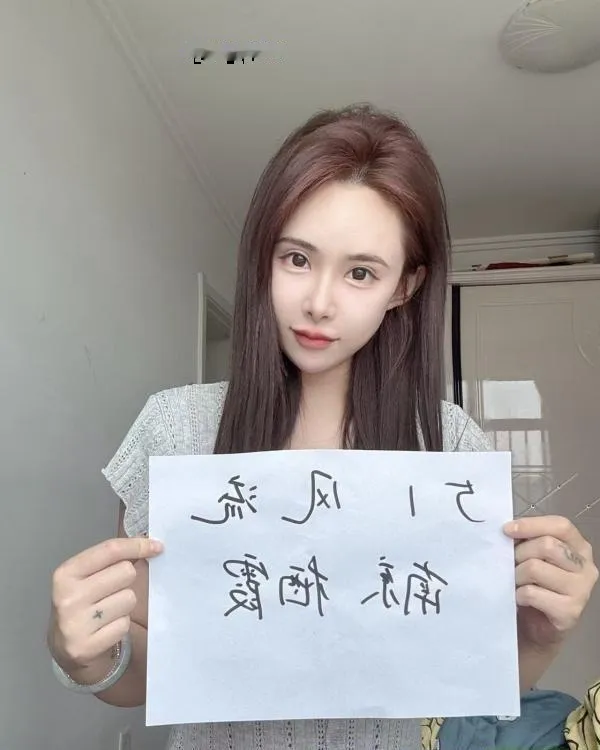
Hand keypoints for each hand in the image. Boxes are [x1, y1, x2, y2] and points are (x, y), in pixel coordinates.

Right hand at [48, 537, 162, 673]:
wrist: (64, 646)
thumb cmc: (83, 602)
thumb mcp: (87, 575)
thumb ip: (112, 558)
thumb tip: (150, 544)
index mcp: (66, 573)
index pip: (110, 550)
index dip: (137, 545)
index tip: (156, 547)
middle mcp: (68, 597)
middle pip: (125, 572)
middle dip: (127, 580)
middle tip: (113, 590)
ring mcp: (76, 624)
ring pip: (129, 598)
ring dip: (125, 604)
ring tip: (108, 611)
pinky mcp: (87, 646)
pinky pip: (125, 624)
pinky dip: (121, 624)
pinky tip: (106, 628)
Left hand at [503, 515, 597, 650]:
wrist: (537, 627)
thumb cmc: (534, 584)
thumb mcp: (533, 556)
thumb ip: (527, 541)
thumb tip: (508, 530)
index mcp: (579, 547)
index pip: (561, 525)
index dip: (532, 524)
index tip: (507, 530)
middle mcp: (586, 567)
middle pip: (546, 545)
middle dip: (519, 553)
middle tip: (510, 564)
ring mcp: (581, 590)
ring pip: (535, 568)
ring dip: (516, 575)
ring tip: (515, 582)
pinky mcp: (570, 611)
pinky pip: (532, 593)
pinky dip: (518, 594)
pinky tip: (520, 598)